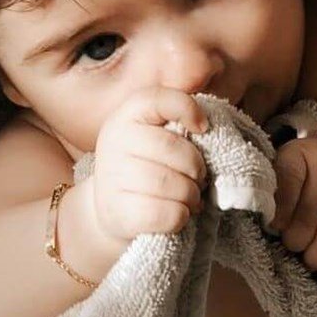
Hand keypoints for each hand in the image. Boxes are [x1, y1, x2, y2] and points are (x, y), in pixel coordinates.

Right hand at [90, 86, 209, 245]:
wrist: (113, 210)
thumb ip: (178, 121)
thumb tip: (204, 126)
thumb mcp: (156, 135)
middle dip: (198, 170)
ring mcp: (114, 178)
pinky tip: (175, 213)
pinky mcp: (122, 213)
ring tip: (186, 197)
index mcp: (126, 116)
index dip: (188, 109)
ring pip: (178, 186)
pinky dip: (183, 216)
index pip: (160, 99)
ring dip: (193, 196)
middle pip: (177, 151)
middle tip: (197, 179)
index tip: (202, 127)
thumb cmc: (146, 166)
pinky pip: (172, 214)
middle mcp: (115, 142)